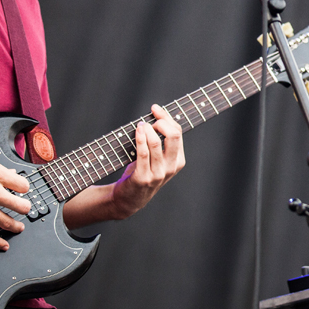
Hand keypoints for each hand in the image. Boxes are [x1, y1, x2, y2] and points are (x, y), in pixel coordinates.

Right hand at [0, 151, 31, 250]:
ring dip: (17, 227)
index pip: (24, 185)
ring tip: (19, 227)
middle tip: (25, 209)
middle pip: (22, 206)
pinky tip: (3, 244)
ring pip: (9, 223)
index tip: (23, 191)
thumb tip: (8, 173)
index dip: (25, 189)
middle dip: (26, 209)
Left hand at [108, 105, 184, 219]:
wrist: (129, 199)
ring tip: (141, 125)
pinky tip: (137, 131)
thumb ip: (160, 142)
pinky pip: (143, 153)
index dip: (167, 117)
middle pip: (174, 136)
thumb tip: (156, 114)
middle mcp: (171, 167)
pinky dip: (140, 139)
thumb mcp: (157, 159)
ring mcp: (158, 174)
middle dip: (162, 121)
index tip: (155, 108)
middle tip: (150, 119)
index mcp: (178, 161)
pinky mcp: (143, 177)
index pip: (178, 133)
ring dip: (148, 129)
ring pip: (156, 143)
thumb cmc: (142, 173)